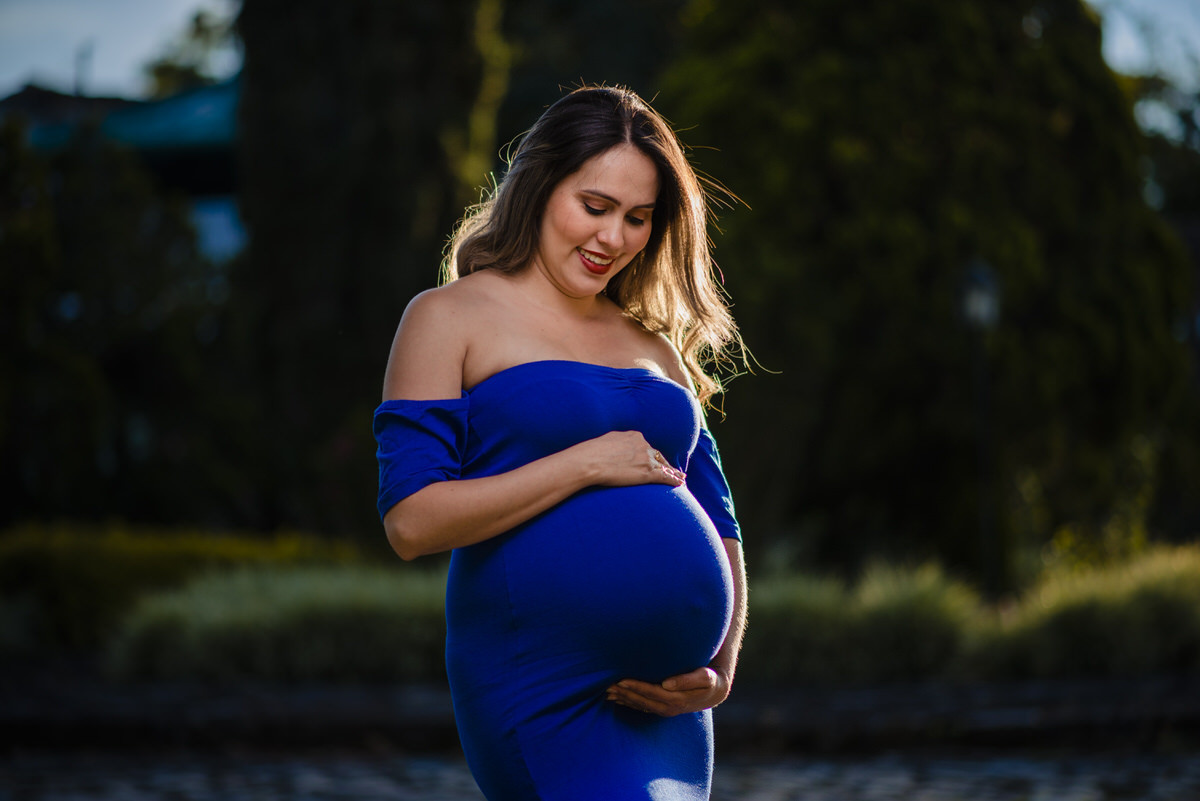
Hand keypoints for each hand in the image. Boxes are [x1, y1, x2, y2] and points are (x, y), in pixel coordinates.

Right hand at [575, 431, 685, 487]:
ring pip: (664, 466)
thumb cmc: (591, 453)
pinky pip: (665, 476)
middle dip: (664, 463)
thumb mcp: (606, 441)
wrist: (590, 461)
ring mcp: (646, 459)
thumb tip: (616, 447)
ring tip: (681, 477)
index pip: (646, 446)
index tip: (654, 459)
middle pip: (657, 455)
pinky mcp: (647, 473)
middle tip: (672, 469)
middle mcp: (643, 445)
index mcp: (633, 436)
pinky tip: (680, 483)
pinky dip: (674, 479)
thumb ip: (616, 443)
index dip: (651, 454)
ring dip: (673, 472)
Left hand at [605, 667, 729, 716]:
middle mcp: (669, 708)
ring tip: (607, 691)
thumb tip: (667, 683)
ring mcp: (665, 710)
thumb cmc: (709, 680)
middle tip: (607, 685)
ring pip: (640, 706)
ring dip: (624, 699)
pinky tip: (617, 698)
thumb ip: (687, 680)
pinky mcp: (662, 708)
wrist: (714, 692)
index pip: (652, 693)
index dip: (636, 687)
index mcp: (677, 700)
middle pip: (642, 701)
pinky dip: (629, 703)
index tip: (621, 680)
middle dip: (625, 694)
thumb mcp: (705, 678)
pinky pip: (642, 707)